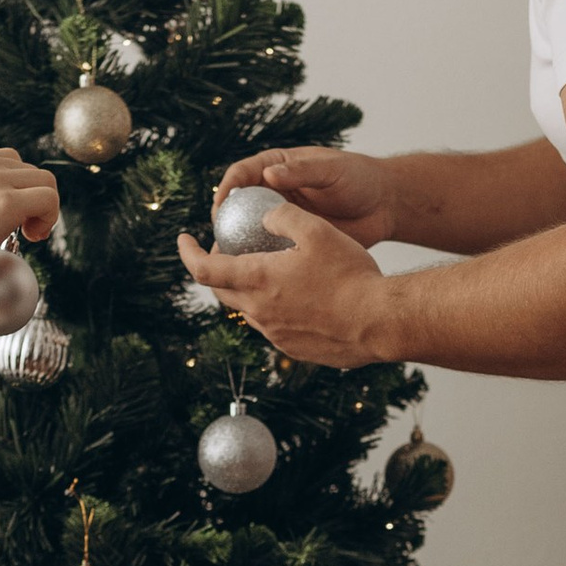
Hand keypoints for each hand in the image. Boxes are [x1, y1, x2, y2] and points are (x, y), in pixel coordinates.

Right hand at [0, 147, 61, 266]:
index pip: (10, 160)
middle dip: (33, 200)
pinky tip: (32, 237)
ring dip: (45, 208)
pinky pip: (49, 199)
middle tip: (24, 229)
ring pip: (46, 182)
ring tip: (29, 234)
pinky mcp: (7, 202)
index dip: (18, 188)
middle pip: (31, 171)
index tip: (12, 215)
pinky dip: (50, 217)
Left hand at [176, 205, 395, 371]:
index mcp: (258, 280)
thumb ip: (284, 217)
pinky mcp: (294, 349)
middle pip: (221, 290)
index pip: (203, 269)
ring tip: (268, 270)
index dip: (187, 252)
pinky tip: (298, 294)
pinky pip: (273, 325)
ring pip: (249, 309)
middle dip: (216, 268)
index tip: (184, 239)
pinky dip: (273, 306)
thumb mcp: (317, 230)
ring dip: (248, 289)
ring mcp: (276, 335)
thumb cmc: (351, 274)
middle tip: (228, 250)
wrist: (381, 322)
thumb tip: (266, 216)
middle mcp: (260, 312)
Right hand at [211, 146, 395, 250]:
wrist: (383, 206)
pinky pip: (268, 252)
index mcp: (275, 168)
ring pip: (248, 233)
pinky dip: (260, 263)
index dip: (226, 189)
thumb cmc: (359, 179)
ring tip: (229, 263)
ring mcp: (280, 219)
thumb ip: (302, 171)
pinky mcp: (291, 242)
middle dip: (224, 223)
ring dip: (236, 247)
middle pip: (236, 207)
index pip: (241, 175)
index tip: (221, 207)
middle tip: (219, 241)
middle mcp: (272, 193)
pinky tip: (255, 277)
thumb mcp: (331, 170)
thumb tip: (269, 175)